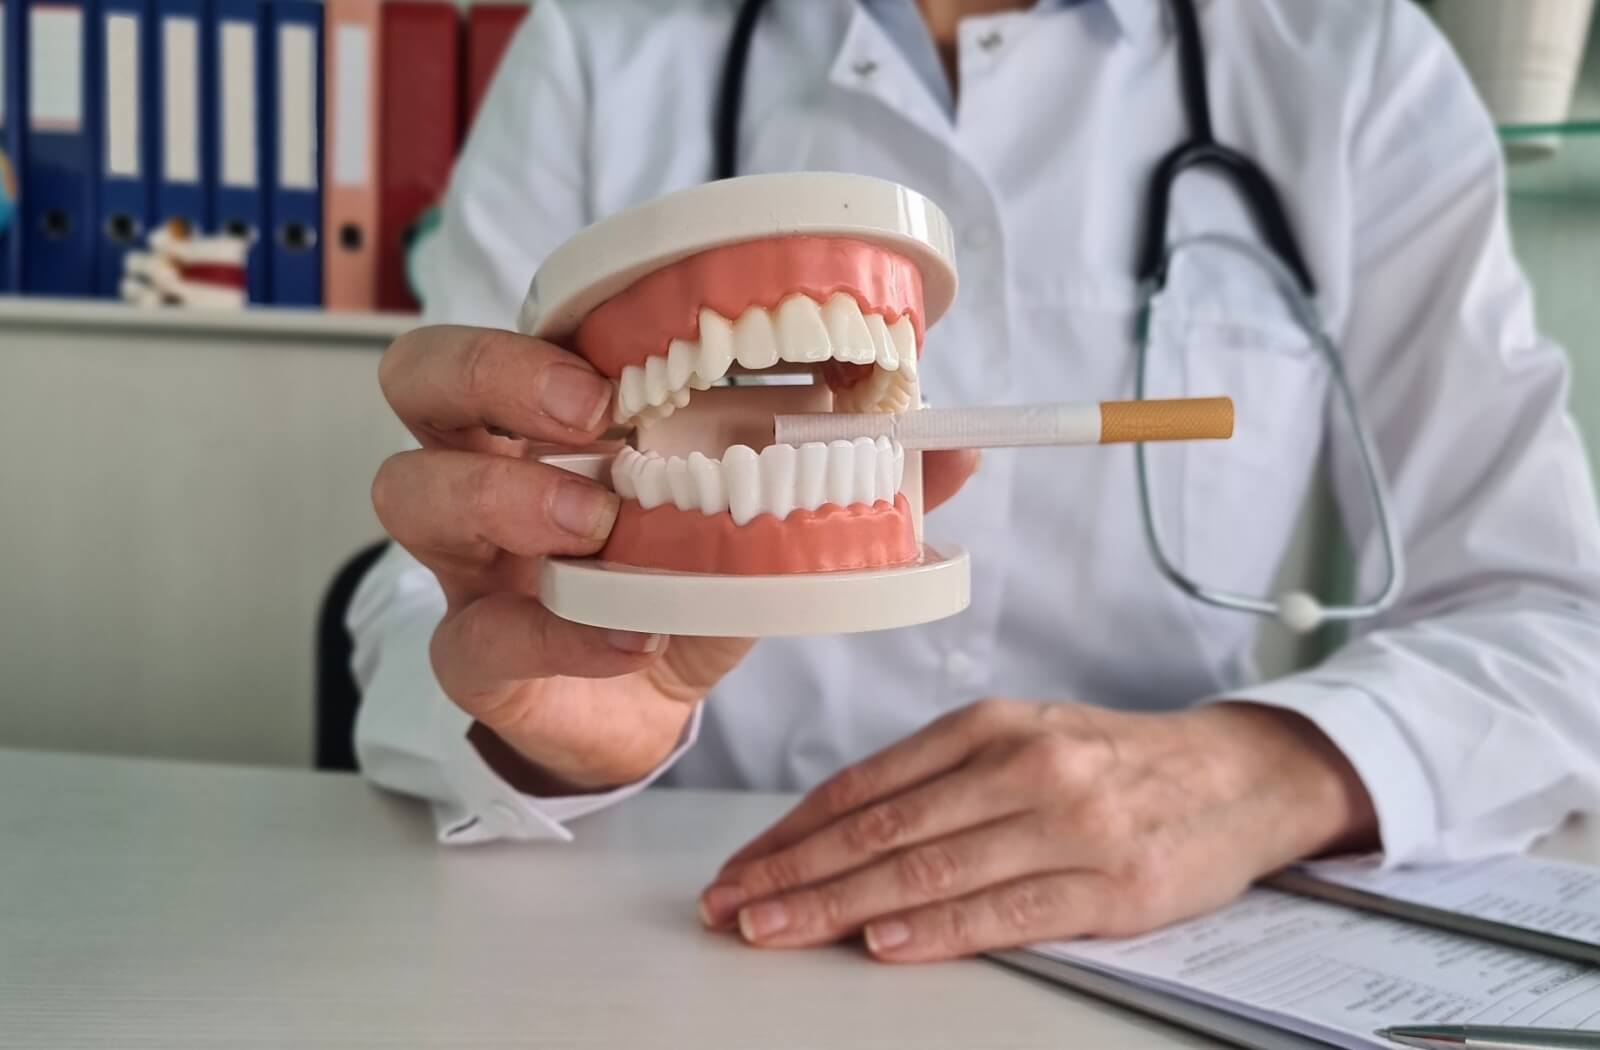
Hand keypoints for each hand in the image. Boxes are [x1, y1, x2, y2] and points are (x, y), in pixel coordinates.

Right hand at [374, 325, 978, 790]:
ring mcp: (468, 560)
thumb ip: (843, 480)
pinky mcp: (477, 651)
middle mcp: (490, 466)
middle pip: (422, 379)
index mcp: (553, 414)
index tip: (626, 349)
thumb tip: (955, 447)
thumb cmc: (677, 583)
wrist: (634, 703)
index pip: (511, 326)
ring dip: (507, 497)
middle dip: (494, 375)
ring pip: (411, 493)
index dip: (542, 324)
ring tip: (597, 525)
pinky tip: (625, 639)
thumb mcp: (757, 521)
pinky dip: (556, 634)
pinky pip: (475, 636)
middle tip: (588, 414)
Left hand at [699, 699, 1376, 961]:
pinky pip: (1007, 910)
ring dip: (842, 907)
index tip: (739, 868)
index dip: (792, 831)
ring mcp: (1067, 823)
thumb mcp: (1025, 740)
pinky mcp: (1110, 884)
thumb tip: (838, 833)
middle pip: (884, 828)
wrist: (1238, 775)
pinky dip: (939, 931)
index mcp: (989, 726)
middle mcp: (1021, 765)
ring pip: (930, 869)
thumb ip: (940, 780)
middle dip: (795, 873)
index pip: (865, 785)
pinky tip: (884, 945)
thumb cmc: (1114, 761)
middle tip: (731, 907)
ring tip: (776, 930)